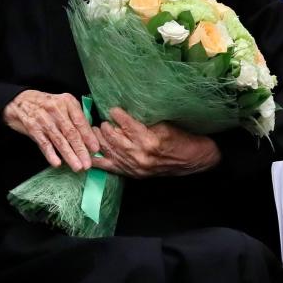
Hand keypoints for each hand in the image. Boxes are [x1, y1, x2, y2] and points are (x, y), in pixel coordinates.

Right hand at [2, 90, 98, 170]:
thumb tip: (89, 138)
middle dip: (80, 150)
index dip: (88, 136)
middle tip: (88, 164)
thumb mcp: (62, 104)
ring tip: (77, 167)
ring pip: (59, 140)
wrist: (19, 101)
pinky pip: (44, 143)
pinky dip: (50, 154)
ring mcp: (43, 118)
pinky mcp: (32, 127)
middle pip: (71, 132)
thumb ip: (74, 117)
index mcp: (66, 102)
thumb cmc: (46, 104)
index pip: (80, 121)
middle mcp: (55, 109)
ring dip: (69, 155)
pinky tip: (57, 163)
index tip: (95, 149)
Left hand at [93, 107, 220, 177]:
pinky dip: (98, 159)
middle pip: (110, 136)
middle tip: (103, 118)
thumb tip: (123, 110)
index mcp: (147, 139)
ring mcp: (134, 167)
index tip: (113, 108)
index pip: (122, 122)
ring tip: (96, 130)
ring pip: (107, 150)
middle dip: (104, 125)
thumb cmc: (181, 138)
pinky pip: (110, 167)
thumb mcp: (164, 123)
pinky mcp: (133, 174)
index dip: (116, 113)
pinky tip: (89, 152)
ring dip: (99, 138)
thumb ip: (143, 118)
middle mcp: (139, 155)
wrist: (193, 160)